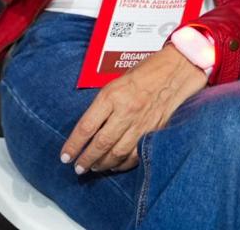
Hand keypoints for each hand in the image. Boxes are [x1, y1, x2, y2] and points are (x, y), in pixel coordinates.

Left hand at [61, 45, 207, 173]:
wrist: (175, 72)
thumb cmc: (142, 73)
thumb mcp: (114, 82)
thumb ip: (102, 104)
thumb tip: (88, 127)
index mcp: (111, 96)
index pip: (87, 127)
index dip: (74, 144)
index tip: (64, 156)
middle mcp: (125, 112)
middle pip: (101, 143)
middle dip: (87, 159)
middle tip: (77, 168)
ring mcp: (142, 124)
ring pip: (118, 152)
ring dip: (103, 164)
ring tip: (93, 168)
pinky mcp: (155, 132)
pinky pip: (137, 154)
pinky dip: (124, 163)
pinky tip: (115, 165)